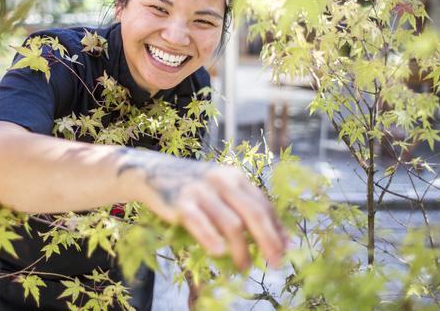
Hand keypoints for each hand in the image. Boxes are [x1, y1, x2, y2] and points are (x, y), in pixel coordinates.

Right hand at [118, 150, 287, 269]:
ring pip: (231, 224)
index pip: (264, 205)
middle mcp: (221, 181)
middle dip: (269, 241)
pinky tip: (219, 254)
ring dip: (242, 250)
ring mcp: (201, 191)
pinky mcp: (181, 203)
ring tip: (244, 267)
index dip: (277, 229)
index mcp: (235, 177)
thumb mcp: (221, 189)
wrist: (154, 171)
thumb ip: (244, 207)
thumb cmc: (194, 187)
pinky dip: (212, 239)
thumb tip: (278, 237)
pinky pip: (201, 223)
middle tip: (275, 263)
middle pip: (254, 214)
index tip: (286, 250)